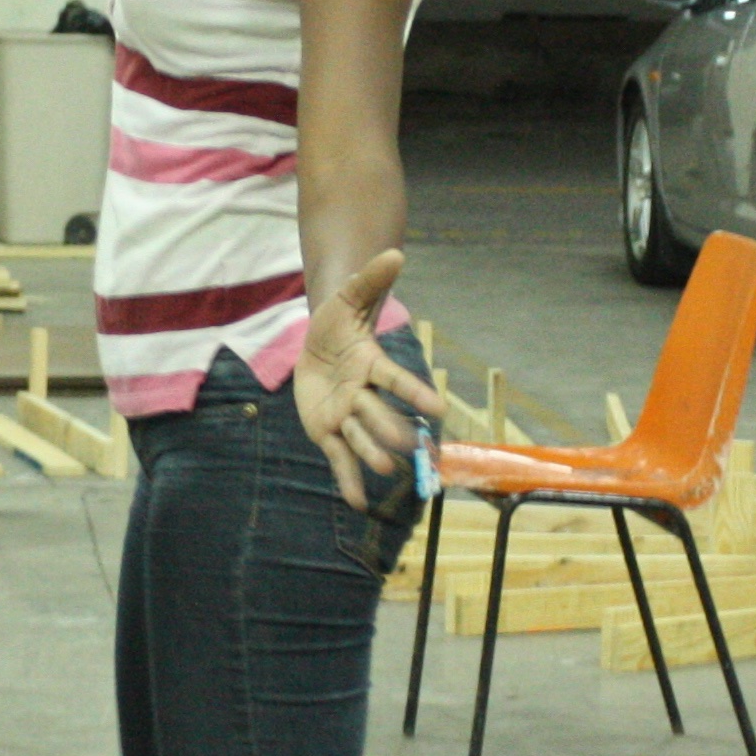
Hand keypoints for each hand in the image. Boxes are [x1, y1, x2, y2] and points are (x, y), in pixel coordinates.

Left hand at [290, 250, 448, 506]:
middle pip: (377, 412)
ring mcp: (345, 415)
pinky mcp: (327, 430)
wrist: (317, 342)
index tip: (437, 408)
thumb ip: (370, 280)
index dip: (414, 392)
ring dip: (372, 453)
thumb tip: (393, 251)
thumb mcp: (348, 296)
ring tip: (385, 469)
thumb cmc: (337, 320)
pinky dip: (348, 481)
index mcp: (370, 365)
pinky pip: (338, 458)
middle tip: (409, 445)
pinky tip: (357, 504)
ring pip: (359, 437)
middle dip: (391, 428)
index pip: (393, 379)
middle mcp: (362, 395)